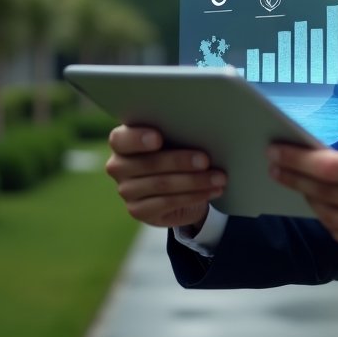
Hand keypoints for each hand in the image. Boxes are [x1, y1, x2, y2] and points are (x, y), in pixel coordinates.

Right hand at [105, 125, 225, 229]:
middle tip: (205, 160)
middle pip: (148, 163)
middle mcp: (118, 166)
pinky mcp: (138, 210)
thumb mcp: (175, 137)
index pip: (120, 139)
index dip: (137, 139)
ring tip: (219, 177)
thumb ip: (176, 131)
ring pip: (162, 184)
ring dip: (195, 181)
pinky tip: (212, 191)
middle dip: (180, 161)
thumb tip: (203, 126)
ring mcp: (126, 191)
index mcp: (122, 142)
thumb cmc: (177, 149)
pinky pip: (168, 202)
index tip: (158, 138)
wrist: (179, 185)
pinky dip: (194, 195)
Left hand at [268, 120, 337, 263]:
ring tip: (295, 179)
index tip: (278, 149)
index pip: (333, 167)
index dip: (299, 159)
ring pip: (327, 214)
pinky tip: (321, 201)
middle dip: (293, 175)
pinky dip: (325, 217)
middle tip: (274, 162)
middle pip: (323, 191)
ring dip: (307, 196)